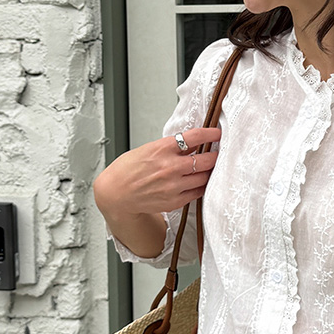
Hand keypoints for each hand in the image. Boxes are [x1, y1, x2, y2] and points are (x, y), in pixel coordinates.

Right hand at [93, 127, 220, 229]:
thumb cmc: (128, 170)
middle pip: (206, 159)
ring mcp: (173, 185)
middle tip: (217, 153)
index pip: (195, 137)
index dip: (211, 133)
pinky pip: (197, 192)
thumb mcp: (148, 150)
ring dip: (208, 172)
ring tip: (207, 168)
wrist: (116, 193)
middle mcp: (170, 167)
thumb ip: (171, 147)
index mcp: (162, 149)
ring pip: (204, 177)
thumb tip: (192, 144)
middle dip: (215, 156)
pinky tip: (197, 182)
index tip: (217, 133)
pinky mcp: (175, 200)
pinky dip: (200, 186)